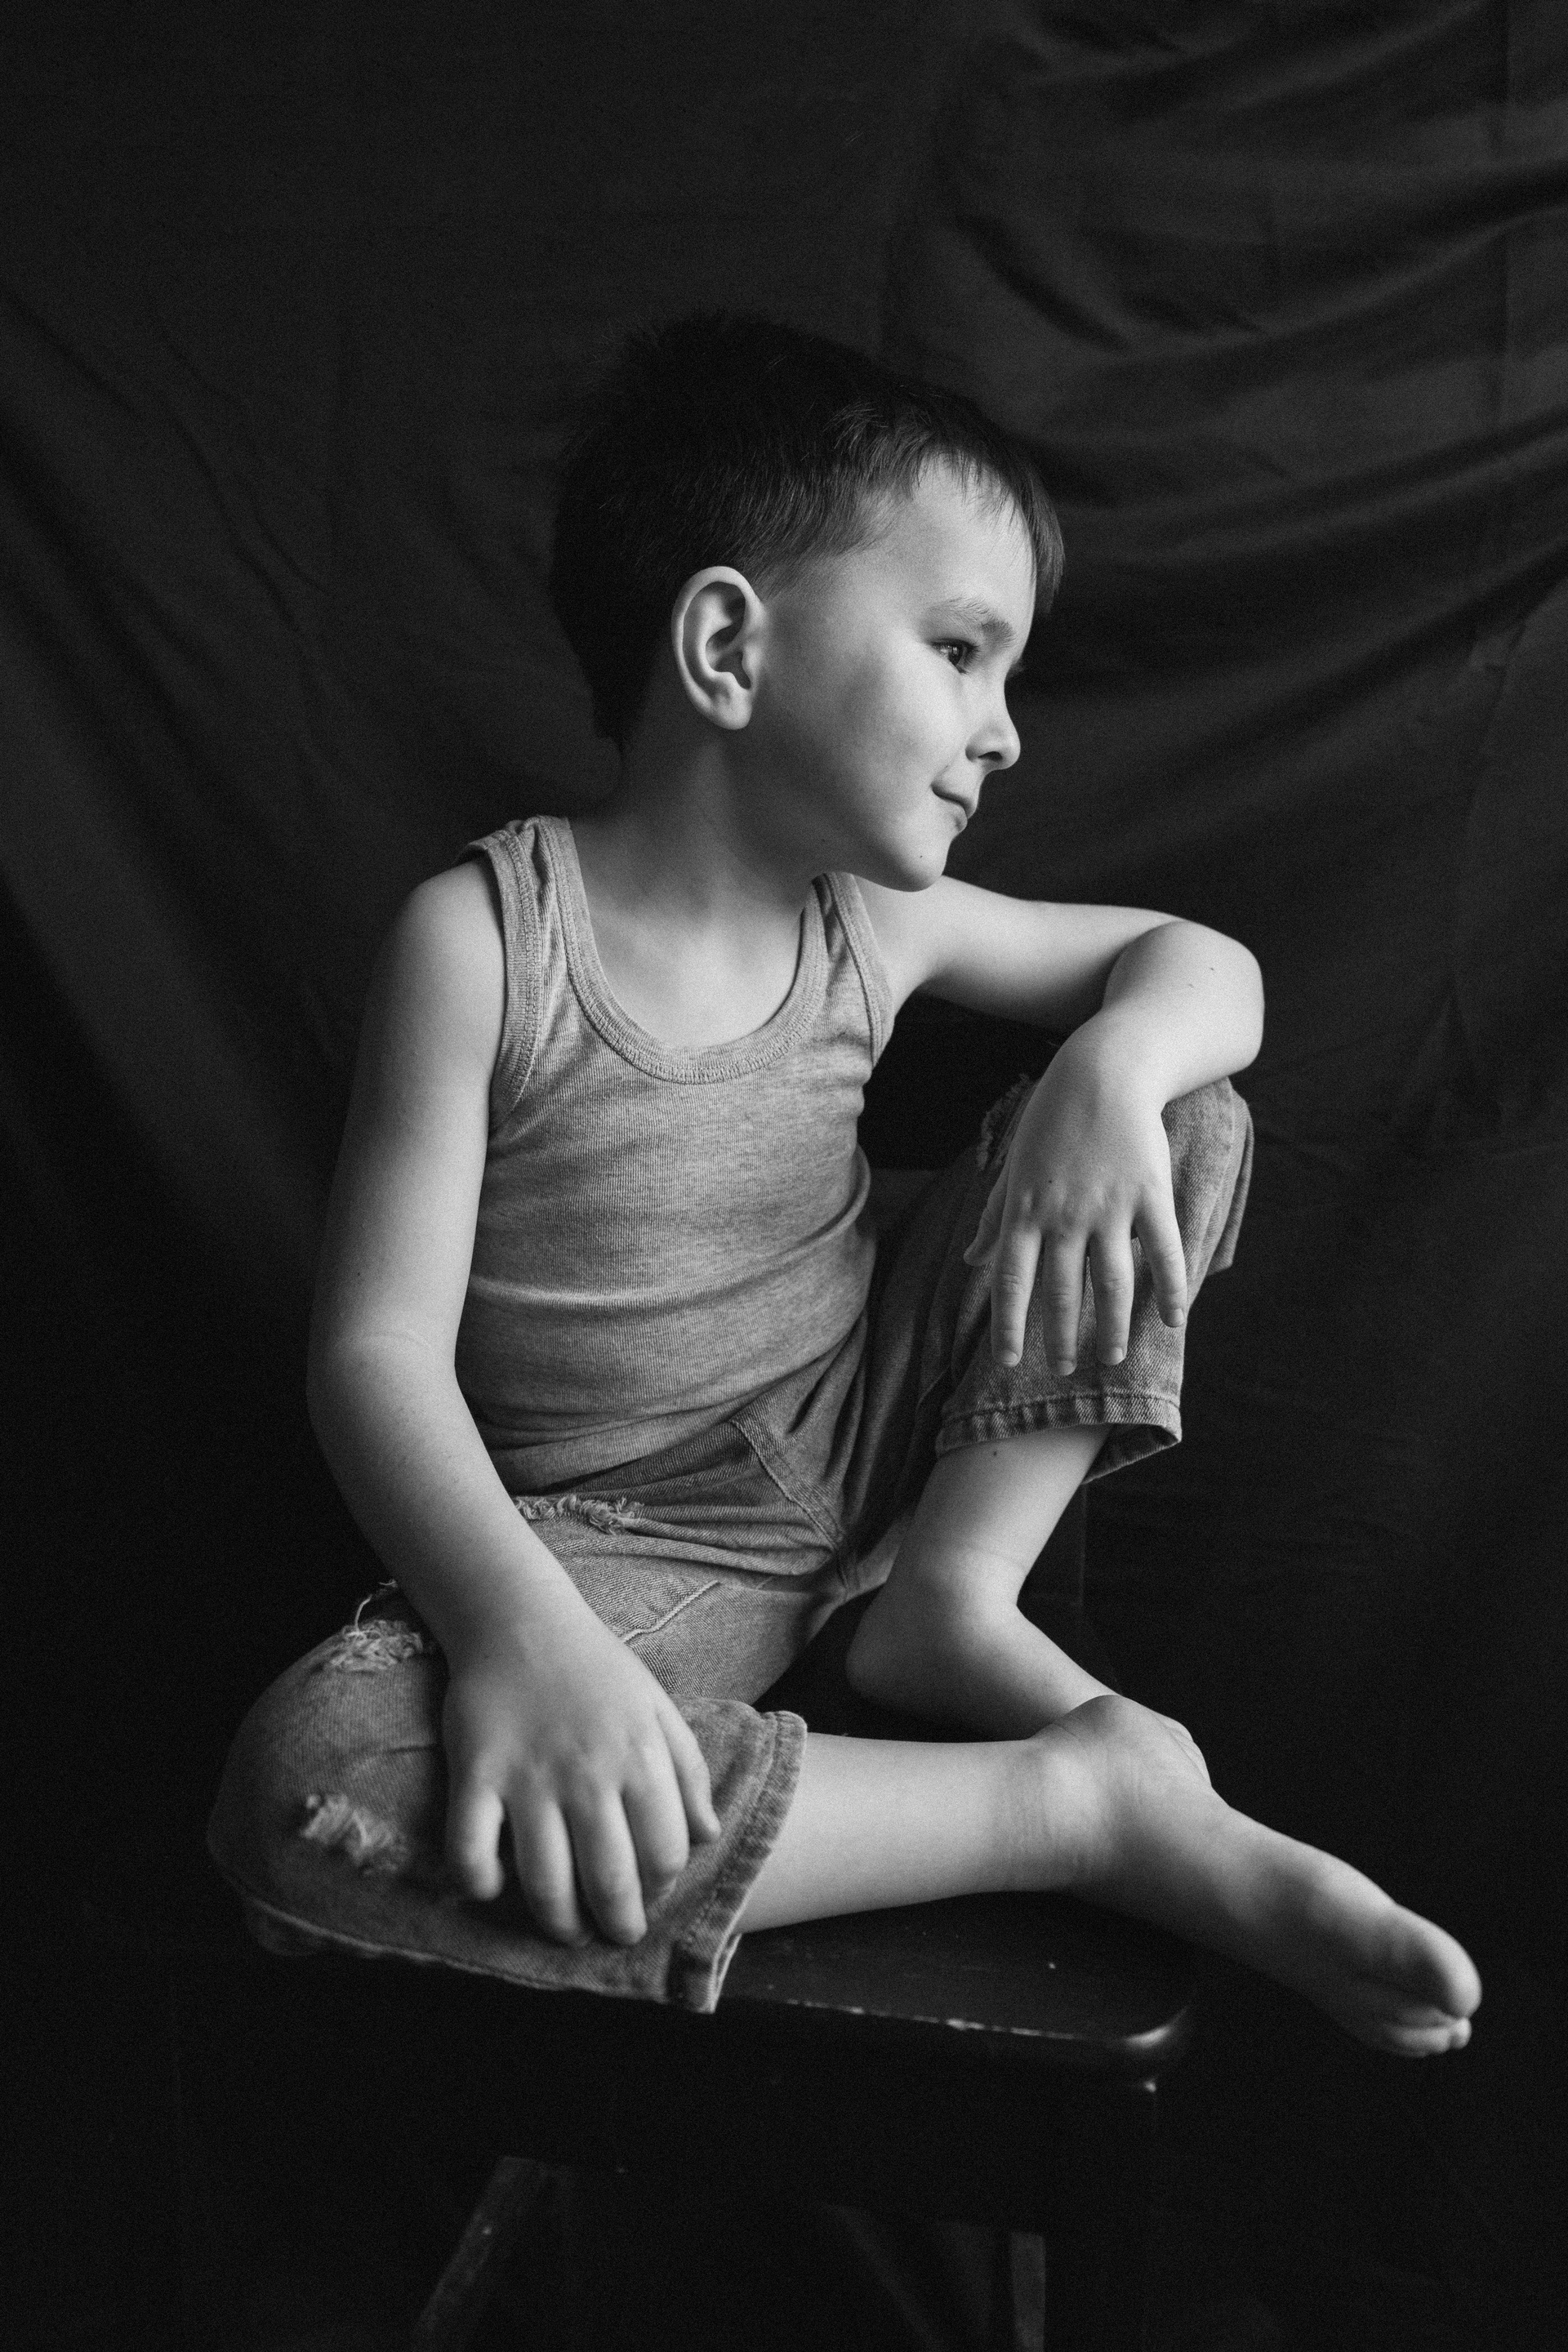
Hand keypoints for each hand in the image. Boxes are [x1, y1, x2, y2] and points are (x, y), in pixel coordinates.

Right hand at [441, 1595, 720, 1946]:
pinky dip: (479, 1883)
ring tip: (567, 1931)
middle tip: (615, 1935)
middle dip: (617, 1925)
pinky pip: (470, 1848)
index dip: (661, 1889)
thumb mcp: (658, 1707)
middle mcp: (588, 1775)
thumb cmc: (597, 1669)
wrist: (522, 1621)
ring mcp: (528, 1777)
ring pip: (543, 1881)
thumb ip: (688, 1769)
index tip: (650, 1896)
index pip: (664, 1854)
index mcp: (640, 1758)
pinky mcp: (475, 1773)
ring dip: (558, 1923)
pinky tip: (492, 1889)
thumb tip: (708, 1835)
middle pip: (608, 1881)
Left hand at [965, 1044, 1187, 1370]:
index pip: (1011, 1280)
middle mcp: (1064, 1214)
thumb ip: (995, 1218)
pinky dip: (1169, 1289)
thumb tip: (971, 1261)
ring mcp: (1109, 1206)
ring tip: (1109, 1357)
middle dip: (1060, 1337)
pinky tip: (1172, 1321)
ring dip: (1111, 1327)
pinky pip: (1163, 1251)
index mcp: (1025, 1209)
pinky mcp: (1149, 1193)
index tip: (1008, 1362)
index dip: (1010, 1325)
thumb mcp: (1013, 1167)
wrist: (1103, 1071)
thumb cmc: (1051, 1120)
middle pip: (1061, 1291)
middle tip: (1062, 1370)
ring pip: (1112, 1283)